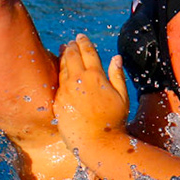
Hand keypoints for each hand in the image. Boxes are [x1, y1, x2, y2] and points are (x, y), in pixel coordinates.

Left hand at [53, 33, 131, 149]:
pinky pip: (57, 82)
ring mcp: (66, 91)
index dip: (84, 42)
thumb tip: (116, 57)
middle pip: (71, 56)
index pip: (88, 52)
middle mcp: (79, 80)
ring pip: (62, 67)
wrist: (97, 142)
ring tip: (64, 51)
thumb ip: (117, 75)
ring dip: (63, 57)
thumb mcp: (122, 97)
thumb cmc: (113, 121)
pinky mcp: (58, 101)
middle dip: (71, 46)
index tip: (81, 36)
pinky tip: (59, 71)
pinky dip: (58, 72)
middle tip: (71, 42)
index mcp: (96, 76)